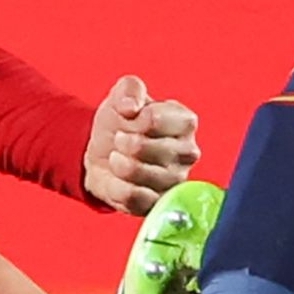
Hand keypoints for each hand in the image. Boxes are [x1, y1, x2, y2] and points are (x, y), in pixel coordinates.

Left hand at [82, 75, 200, 213]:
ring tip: (117, 157)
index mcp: (185, 122)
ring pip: (138, 173)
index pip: (153, 118)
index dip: (132, 118)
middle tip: (119, 139)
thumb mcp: (124, 94)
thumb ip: (130, 89)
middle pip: (143, 146)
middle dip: (121, 141)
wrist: (105, 152)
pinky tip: (118, 178)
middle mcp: (188, 153)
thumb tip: (130, 107)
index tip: (129, 117)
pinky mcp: (160, 204)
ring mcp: (176, 181)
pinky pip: (133, 197)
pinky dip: (116, 186)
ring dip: (118, 163)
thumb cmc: (123, 121)